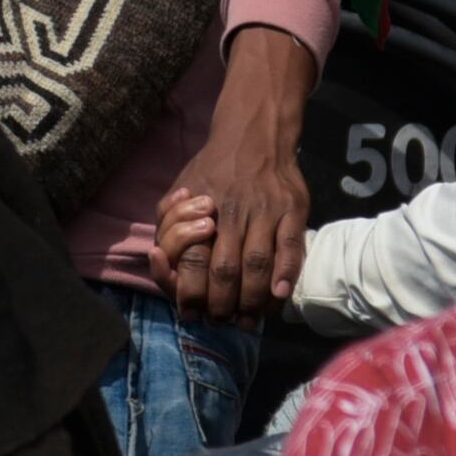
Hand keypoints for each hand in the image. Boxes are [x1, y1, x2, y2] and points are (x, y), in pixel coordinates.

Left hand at [158, 63, 311, 317]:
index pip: (193, 261)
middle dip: (222, 305)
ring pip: (257, 264)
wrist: (254, 133)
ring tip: (249, 320)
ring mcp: (265, 210)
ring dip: (252, 300)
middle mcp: (231, 212)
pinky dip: (285, 273)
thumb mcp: (179, 188)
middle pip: (224, 270)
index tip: (192, 314)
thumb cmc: (212, 169)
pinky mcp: (293, 208)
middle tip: (223, 322)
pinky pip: (291, 246)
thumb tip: (162, 260)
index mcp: (200, 210)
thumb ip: (167, 224)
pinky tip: (277, 295)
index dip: (191, 294)